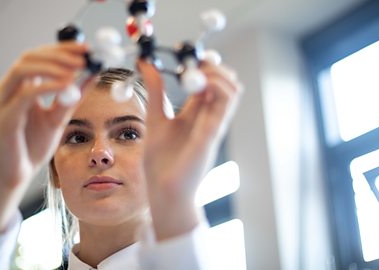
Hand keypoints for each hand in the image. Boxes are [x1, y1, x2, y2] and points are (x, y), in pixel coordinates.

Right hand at [0, 42, 89, 233]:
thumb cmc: (32, 145)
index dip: (63, 48)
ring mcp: (4, 102)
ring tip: (77, 68)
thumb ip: (73, 97)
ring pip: (24, 69)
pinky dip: (47, 86)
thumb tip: (93, 75)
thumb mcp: (59, 117)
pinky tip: (66, 85)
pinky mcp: (5, 118)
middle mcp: (9, 89)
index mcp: (21, 86)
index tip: (87, 48)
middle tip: (84, 56)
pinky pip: (25, 95)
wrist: (17, 175)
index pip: (40, 55)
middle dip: (59, 54)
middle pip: (30, 57)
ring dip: (53, 66)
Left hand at [137, 61, 242, 238]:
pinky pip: (226, 104)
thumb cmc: (160, 160)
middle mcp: (208, 117)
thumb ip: (155, 91)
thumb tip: (146, 63)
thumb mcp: (155, 117)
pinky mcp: (213, 133)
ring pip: (232, 90)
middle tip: (193, 63)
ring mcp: (213, 124)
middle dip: (214, 67)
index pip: (209, 82)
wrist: (164, 190)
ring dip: (218, 74)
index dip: (204, 65)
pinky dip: (217, 86)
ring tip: (196, 72)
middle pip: (227, 83)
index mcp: (196, 113)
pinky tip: (198, 83)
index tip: (188, 56)